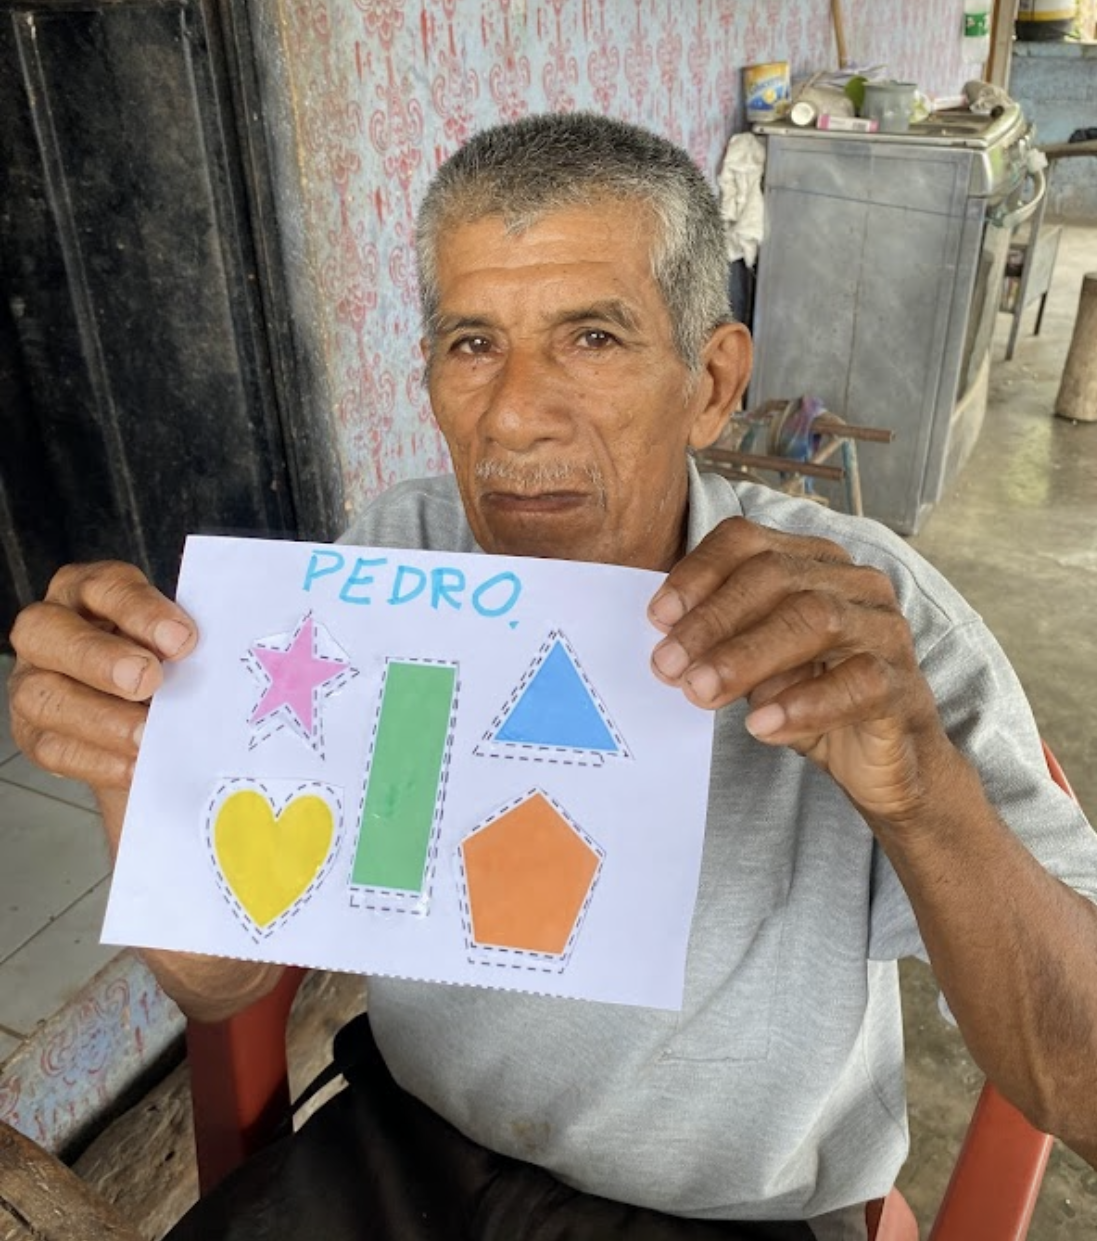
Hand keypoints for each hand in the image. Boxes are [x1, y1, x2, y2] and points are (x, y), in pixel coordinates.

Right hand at [9, 562, 196, 796]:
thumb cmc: (170, 671)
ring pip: (41, 694)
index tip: (182, 639)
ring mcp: (33, 681)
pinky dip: (95, 759)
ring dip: (97, 717)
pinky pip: (50, 747)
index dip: (139, 610)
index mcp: (89, 593)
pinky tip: (133, 764)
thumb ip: (186, 647)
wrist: (151, 724)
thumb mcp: (180, 649)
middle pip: (48, 630)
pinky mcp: (35, 732)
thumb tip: (223, 660)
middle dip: (99, 657)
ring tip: (144, 734)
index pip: (104, 586)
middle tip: (148, 680)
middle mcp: (50, 630)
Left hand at [647, 517, 953, 824]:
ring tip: (701, 691)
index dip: (698, 574)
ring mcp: (883, 630)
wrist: (885, 763)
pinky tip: (761, 725)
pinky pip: (857, 682)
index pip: (748, 542)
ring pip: (816, 620)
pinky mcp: (903, 685)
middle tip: (668, 665)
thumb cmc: (812, 697)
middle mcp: (853, 584)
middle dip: (713, 620)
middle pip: (776, 577)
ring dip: (747, 656)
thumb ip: (720, 641)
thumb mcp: (754, 663)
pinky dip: (803, 703)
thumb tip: (668, 641)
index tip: (657, 617)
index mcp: (812, 563)